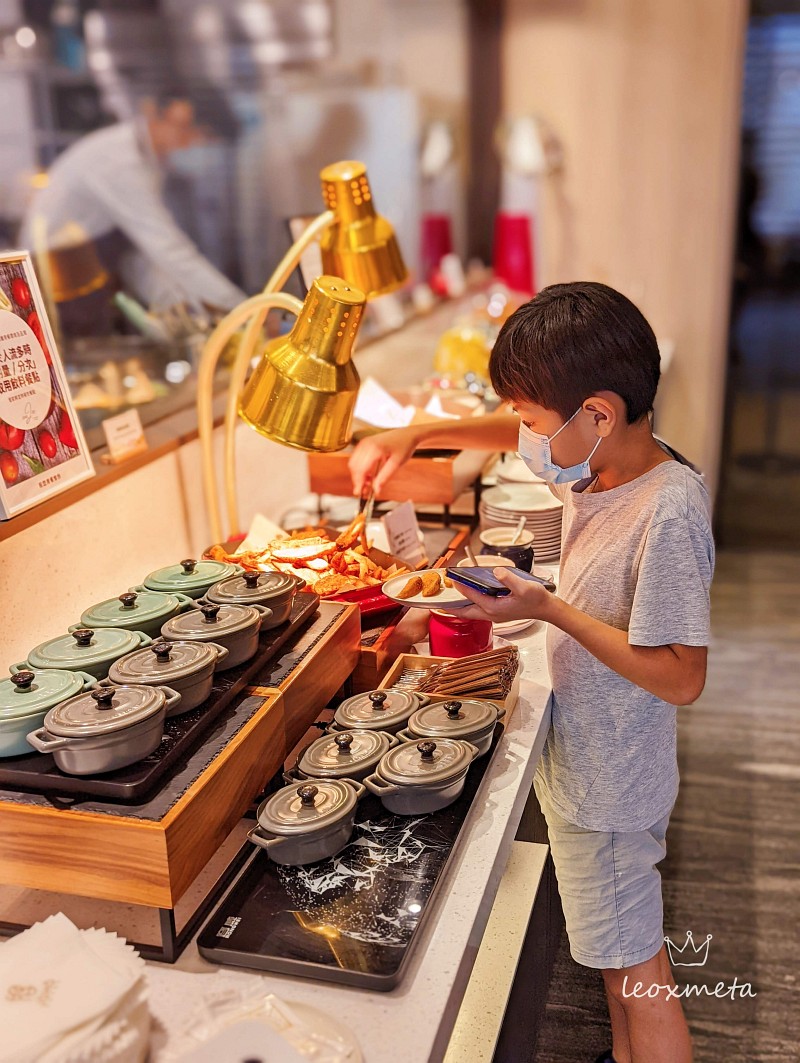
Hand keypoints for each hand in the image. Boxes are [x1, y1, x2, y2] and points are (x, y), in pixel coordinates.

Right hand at [349, 427, 418, 496]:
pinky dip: (360, 468)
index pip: (360, 469)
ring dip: (358, 475)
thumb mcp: (396, 464)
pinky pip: (356, 458)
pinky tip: (368, 475)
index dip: (358, 482)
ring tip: (368, 483)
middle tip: (365, 491)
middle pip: (354, 466)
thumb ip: (384, 477)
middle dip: (357, 480)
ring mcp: (364, 442)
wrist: (407, 434)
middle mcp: (366, 444)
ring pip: (353, 463)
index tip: (359, 493)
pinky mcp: (364, 443)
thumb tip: (376, 490)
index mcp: (375, 449)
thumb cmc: (404, 446)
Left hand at [440, 568, 558, 623]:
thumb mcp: (525, 587)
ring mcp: (494, 615)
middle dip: (452, 607)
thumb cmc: (536, 599)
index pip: (472, 597)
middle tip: (439, 601)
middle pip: (465, 612)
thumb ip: (510, 579)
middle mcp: (491, 614)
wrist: (546, 609)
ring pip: (470, 613)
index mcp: (495, 608)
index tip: (452, 579)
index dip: (461, 588)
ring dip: (459, 607)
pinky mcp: (497, 613)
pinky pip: (477, 611)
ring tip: (449, 599)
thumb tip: (496, 571)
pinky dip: (469, 605)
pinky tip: (468, 598)